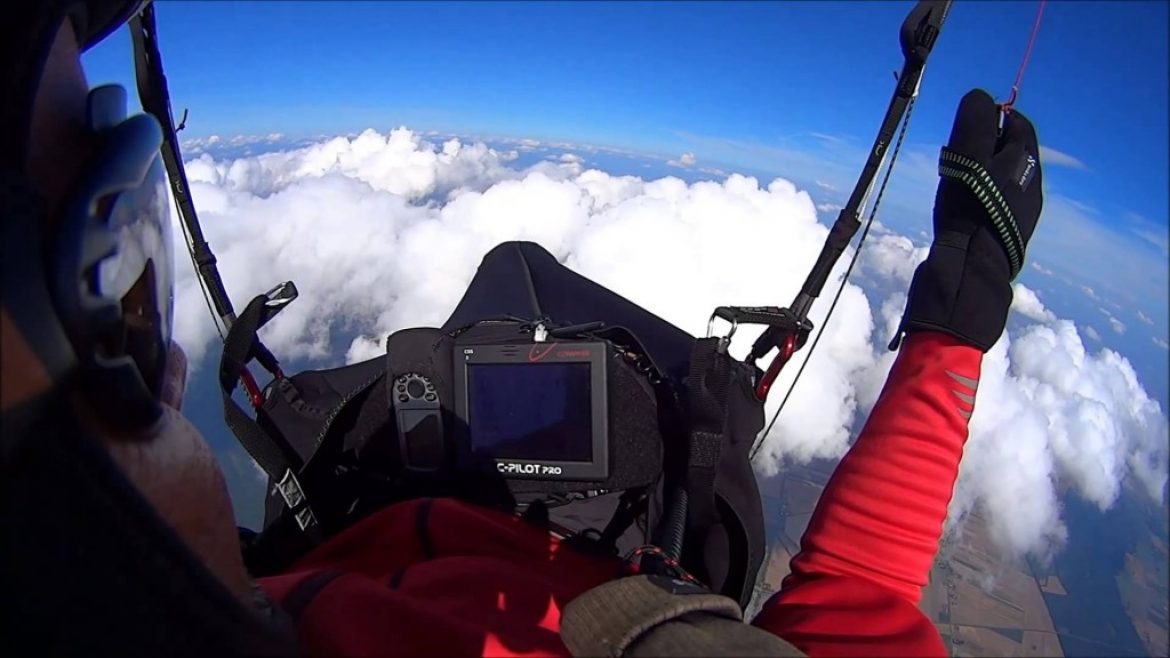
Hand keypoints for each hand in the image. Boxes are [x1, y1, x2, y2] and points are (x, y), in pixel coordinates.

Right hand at [934, 89, 1042, 280]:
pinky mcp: (1006, 235)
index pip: (1017, 123)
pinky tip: (962, 208)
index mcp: (1028, 162)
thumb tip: (980, 96)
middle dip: (986, 145)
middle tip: (957, 151)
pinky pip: (996, 204)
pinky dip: (981, 197)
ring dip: (982, 173)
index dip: (994, 115)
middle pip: (1010, 152)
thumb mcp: (970, 154)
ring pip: (1003, 179)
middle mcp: (1033, 186)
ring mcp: (1022, 213)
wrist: (972, 267)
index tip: (968, 121)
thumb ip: (975, 120)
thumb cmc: (970, 206)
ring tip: (955, 180)